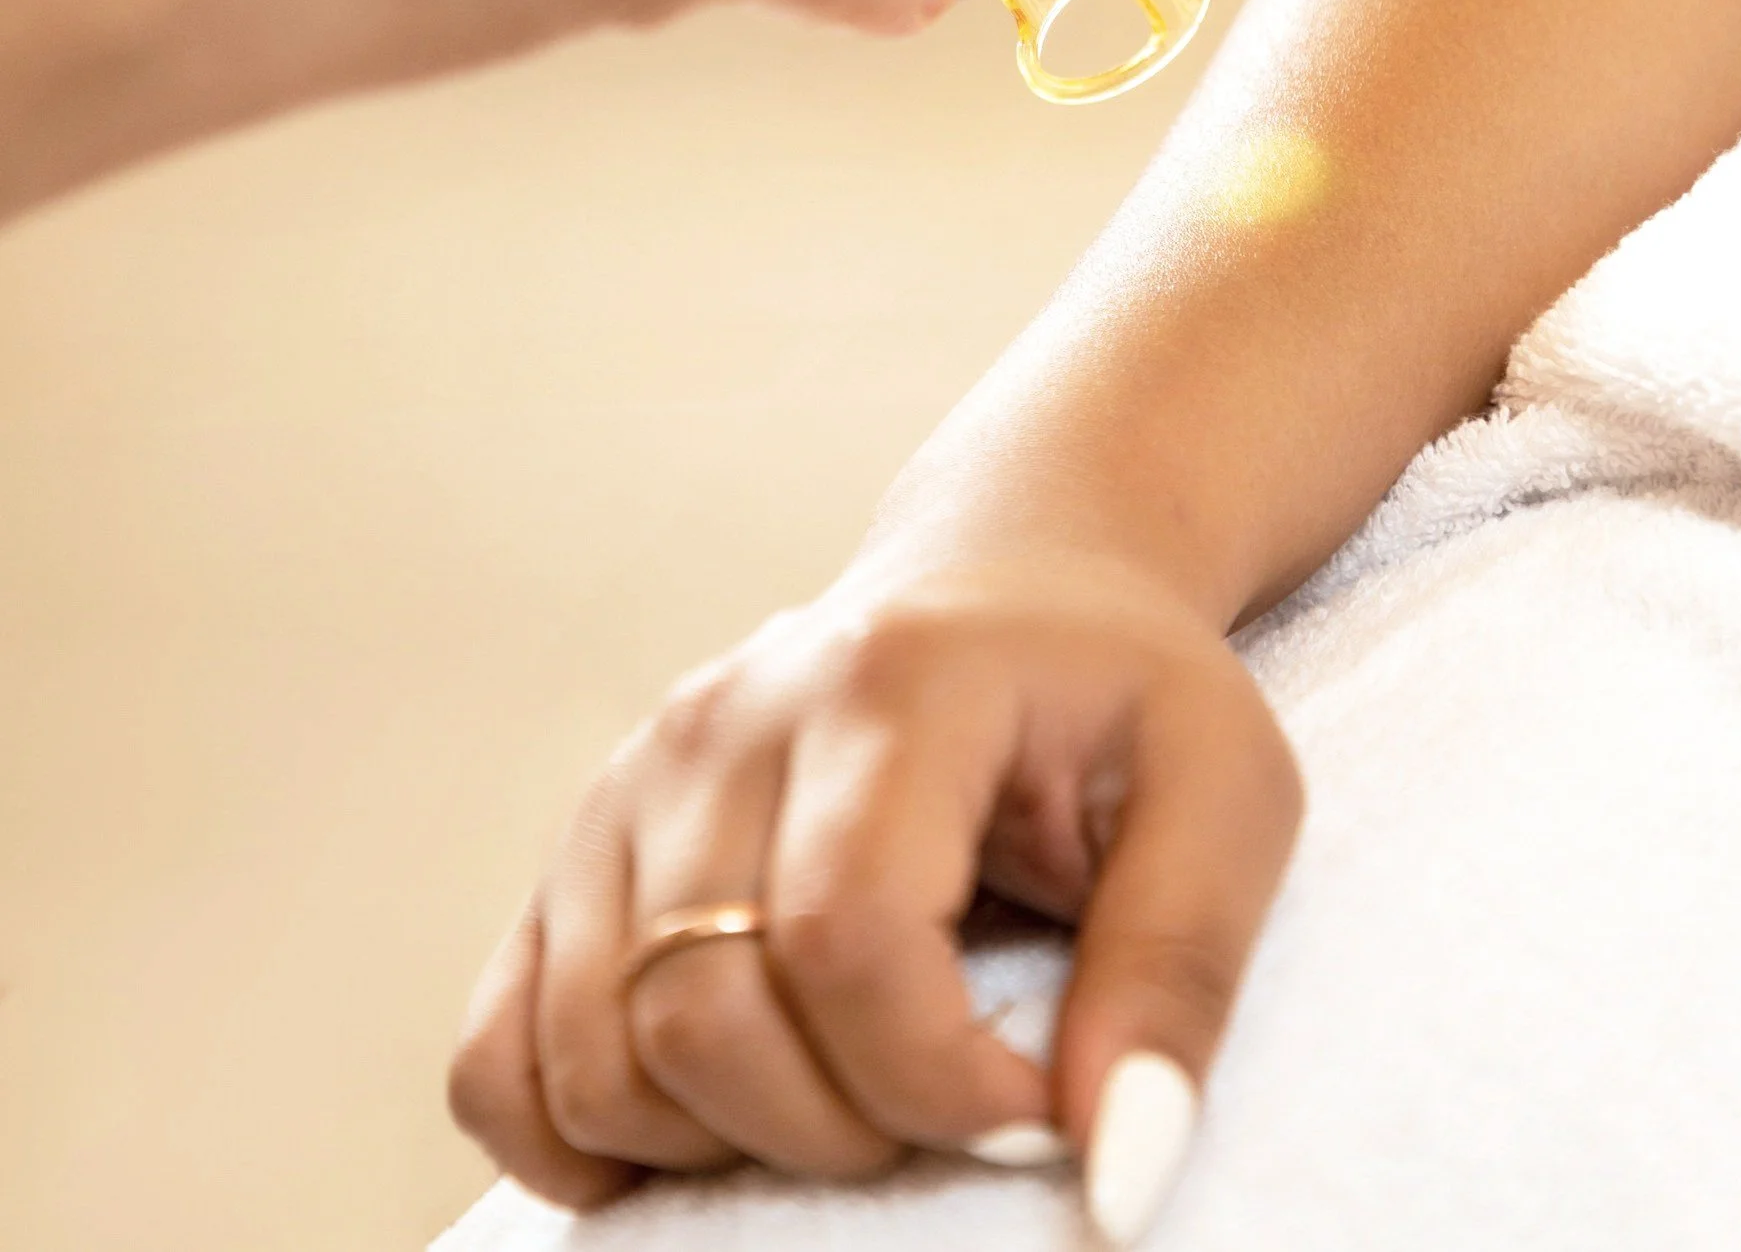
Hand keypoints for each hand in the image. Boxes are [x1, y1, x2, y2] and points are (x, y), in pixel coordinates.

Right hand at [448, 552, 1300, 1224]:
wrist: (1009, 582)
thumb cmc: (1119, 694)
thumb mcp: (1227, 793)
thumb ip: (1180, 970)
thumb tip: (1114, 1172)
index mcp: (886, 685)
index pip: (847, 939)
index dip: (941, 1083)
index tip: (1039, 1109)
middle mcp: (724, 722)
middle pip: (703, 1016)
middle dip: (843, 1130)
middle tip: (955, 1098)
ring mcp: (631, 783)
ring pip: (597, 1055)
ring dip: (726, 1142)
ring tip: (855, 1085)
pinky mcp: (580, 851)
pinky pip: (498, 1052)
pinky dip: (575, 1134)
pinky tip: (699, 1129)